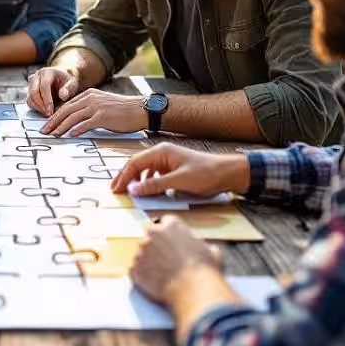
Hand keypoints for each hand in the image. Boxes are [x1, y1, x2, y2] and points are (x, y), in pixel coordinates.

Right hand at [26, 67, 79, 115]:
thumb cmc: (66, 82)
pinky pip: (29, 102)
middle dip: (41, 104)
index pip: (43, 86)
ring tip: (48, 113)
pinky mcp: (30, 93)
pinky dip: (36, 108)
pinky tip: (45, 112)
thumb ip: (69, 88)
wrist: (61, 81)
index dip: (46, 99)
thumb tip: (63, 95)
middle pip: (34, 91)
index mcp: (46, 72)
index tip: (51, 109)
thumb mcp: (72, 83)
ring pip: (30, 98)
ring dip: (38, 107)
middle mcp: (36, 77)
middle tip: (49, 113)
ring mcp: (31, 85)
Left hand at [40, 89, 144, 136]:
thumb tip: (75, 121)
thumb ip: (89, 109)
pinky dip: (76, 130)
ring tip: (53, 135)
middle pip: (65, 110)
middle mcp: (90, 98)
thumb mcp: (102, 104)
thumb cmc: (123, 111)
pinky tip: (69, 136)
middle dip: (53, 122)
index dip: (55, 116)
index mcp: (88, 95)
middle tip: (43, 132)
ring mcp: (96, 107)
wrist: (141, 109)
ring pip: (72, 117)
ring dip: (61, 127)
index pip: (66, 105)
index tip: (47, 125)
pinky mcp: (103, 116)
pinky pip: (85, 124)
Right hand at [111, 143, 250, 196]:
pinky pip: (154, 176)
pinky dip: (148, 184)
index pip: (134, 163)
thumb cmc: (206, 173)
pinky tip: (148, 193)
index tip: (116, 189)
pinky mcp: (173, 170)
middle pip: (137, 165)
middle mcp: (162, 154)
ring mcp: (167, 161)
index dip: (123, 176)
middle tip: (116, 191)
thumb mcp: (179, 181)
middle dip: (126, 178)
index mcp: (161, 152)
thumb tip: (133, 190)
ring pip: (145, 171)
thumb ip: (154, 186)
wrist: (228, 173)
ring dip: (137, 182)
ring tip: (130, 193)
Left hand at [130, 216, 223, 304]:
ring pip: (142, 253)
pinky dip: (143, 276)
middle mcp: (153, 234)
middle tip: (166, 259)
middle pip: (151, 236)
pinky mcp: (135, 268)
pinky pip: (136, 270)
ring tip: (162, 274)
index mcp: (171, 225)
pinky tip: (154, 283)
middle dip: (156, 245)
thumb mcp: (211, 251)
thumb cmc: (204, 270)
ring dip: (149, 261)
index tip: (172, 242)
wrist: (193, 290)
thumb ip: (201, 245)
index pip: (166, 222)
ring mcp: (141, 251)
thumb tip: (206, 249)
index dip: (170, 234)